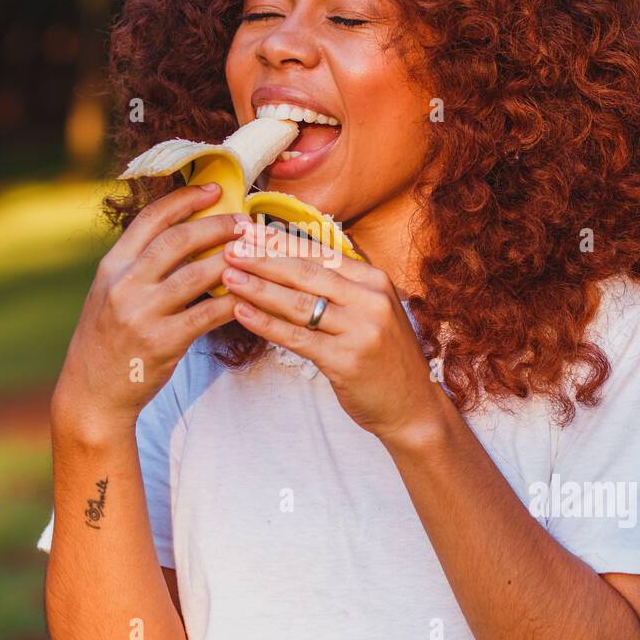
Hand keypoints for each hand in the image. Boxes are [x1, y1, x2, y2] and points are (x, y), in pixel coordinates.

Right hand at [51, 183, 245, 448]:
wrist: (91, 393)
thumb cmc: (109, 341)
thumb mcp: (111, 294)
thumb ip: (141, 266)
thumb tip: (188, 235)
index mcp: (112, 266)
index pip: (151, 219)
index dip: (185, 199)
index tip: (215, 189)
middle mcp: (124, 284)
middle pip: (178, 240)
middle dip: (217, 226)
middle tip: (245, 222)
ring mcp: (142, 313)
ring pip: (197, 274)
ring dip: (231, 260)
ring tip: (254, 252)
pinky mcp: (162, 342)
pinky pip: (207, 314)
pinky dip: (231, 302)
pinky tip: (249, 294)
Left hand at [219, 221, 449, 444]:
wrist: (412, 406)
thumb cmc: (382, 356)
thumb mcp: (370, 310)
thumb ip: (339, 286)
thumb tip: (287, 258)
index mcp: (375, 280)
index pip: (319, 253)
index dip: (280, 242)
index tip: (247, 233)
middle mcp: (370, 299)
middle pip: (306, 272)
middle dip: (263, 259)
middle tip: (229, 249)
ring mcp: (360, 330)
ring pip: (299, 303)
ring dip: (259, 288)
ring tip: (228, 276)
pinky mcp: (345, 360)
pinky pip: (297, 337)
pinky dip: (265, 324)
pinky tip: (242, 312)